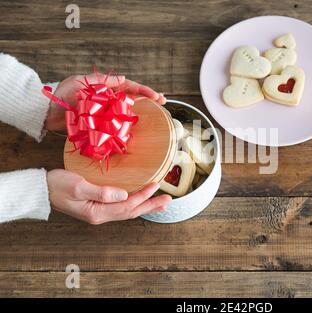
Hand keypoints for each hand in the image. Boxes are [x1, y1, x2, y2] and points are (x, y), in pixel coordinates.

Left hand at [45, 73, 165, 130]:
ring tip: (155, 114)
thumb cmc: (62, 94)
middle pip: (132, 99)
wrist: (46, 113)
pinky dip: (126, 127)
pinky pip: (116, 125)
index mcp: (105, 87)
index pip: (129, 87)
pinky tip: (136, 130)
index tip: (157, 96)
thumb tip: (124, 79)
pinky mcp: (99, 125)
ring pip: (127, 112)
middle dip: (148, 99)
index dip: (144, 91)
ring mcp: (105, 112)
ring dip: (141, 113)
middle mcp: (108, 99)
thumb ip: (102, 81)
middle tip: (162, 102)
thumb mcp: (82, 82)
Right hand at [47, 169, 171, 224]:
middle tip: (168, 200)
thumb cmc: (57, 185)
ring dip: (145, 206)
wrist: (41, 190)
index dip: (143, 196)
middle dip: (151, 205)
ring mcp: (99, 212)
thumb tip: (124, 195)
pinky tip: (139, 200)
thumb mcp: (78, 186)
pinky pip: (121, 208)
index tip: (156, 186)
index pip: (127, 205)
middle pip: (131, 211)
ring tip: (160, 203)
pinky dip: (134, 204)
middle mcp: (101, 215)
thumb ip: (101, 192)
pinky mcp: (98, 207)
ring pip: (128, 211)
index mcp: (97, 212)